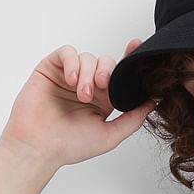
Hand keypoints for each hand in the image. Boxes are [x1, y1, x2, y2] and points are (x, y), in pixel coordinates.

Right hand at [0, 40, 155, 171]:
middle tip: (101, 86)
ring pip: (88, 57)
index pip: (120, 76)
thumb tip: (154, 102)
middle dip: (107, 72)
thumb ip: (132, 119)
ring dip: (88, 73)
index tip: (138, 46)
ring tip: (81, 94)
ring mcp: (70, 75)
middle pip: (106, 63)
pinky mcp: (51, 68)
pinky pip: (67, 52)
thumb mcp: (110, 135)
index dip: (129, 60)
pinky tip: (72, 79)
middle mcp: (88, 85)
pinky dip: (73, 62)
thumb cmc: (70, 146)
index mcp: (104, 100)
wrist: (39, 147)